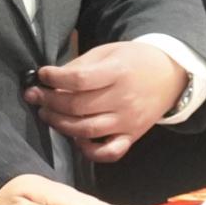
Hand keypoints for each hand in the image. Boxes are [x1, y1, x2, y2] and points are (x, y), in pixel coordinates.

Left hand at [29, 40, 187, 165]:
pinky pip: (109, 153)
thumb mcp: (108, 51)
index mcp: (117, 72)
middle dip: (50, 101)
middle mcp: (123, 99)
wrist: (170, 74)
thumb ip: (81, 65)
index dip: (54, 79)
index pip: (79, 79)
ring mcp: (128, 121)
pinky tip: (77, 138)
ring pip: (87, 130)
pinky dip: (89, 151)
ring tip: (47, 114)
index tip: (42, 75)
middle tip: (36, 96)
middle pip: (78, 106)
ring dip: (60, 124)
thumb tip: (51, 79)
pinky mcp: (132, 136)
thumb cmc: (134, 60)